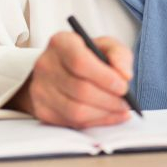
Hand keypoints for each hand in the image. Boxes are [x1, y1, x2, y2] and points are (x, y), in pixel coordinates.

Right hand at [8, 31, 133, 128]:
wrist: (61, 69)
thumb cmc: (89, 56)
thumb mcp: (106, 46)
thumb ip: (120, 55)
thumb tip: (125, 75)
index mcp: (61, 43)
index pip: (80, 62)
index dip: (104, 77)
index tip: (124, 86)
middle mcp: (45, 65)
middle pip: (80, 89)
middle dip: (109, 99)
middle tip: (127, 102)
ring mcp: (40, 90)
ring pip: (75, 110)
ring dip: (104, 113)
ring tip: (121, 109)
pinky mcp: (41, 110)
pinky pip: (71, 122)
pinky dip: (96, 122)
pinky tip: (110, 116)